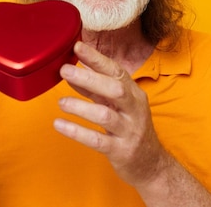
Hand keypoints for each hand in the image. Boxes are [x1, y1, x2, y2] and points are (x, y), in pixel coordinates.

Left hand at [54, 41, 167, 186]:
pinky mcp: (121, 151)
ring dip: (81, 107)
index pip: (116, 71)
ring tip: (61, 102)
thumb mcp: (117, 105)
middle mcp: (134, 109)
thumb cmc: (130, 128)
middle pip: (115, 89)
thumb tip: (72, 71)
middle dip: (90, 78)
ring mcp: (129, 131)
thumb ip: (95, 88)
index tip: (78, 46)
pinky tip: (60, 125)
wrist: (151, 164)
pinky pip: (98, 140)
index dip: (97, 58)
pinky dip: (77, 132)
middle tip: (65, 70)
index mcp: (134, 94)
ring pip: (105, 115)